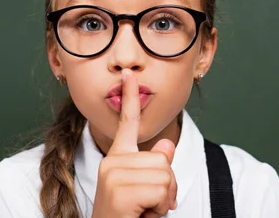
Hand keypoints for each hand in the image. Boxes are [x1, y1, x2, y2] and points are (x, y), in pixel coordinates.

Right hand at [91, 69, 177, 217]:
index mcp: (117, 158)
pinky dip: (160, 207)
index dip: (130, 97)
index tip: (129, 74)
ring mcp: (112, 173)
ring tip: (143, 211)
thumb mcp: (145, 191)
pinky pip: (161, 190)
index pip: (126, 122)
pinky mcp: (118, 189)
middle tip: (148, 205)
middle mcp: (111, 161)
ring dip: (163, 199)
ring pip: (164, 173)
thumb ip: (154, 167)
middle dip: (166, 186)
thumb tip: (167, 145)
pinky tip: (141, 216)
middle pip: (162, 158)